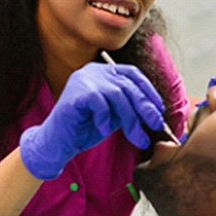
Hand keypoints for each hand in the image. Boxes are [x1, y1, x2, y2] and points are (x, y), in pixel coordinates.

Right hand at [19, 63, 165, 179]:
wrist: (57, 144)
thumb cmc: (85, 129)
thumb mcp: (115, 116)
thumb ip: (130, 108)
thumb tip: (155, 112)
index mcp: (103, 72)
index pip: (132, 74)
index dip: (149, 90)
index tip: (159, 109)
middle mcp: (93, 71)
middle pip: (127, 84)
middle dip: (145, 107)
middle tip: (156, 125)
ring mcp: (82, 79)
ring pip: (117, 94)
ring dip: (131, 119)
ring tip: (137, 137)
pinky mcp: (75, 93)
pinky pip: (100, 103)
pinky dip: (105, 119)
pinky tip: (103, 129)